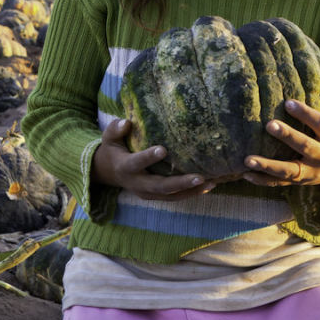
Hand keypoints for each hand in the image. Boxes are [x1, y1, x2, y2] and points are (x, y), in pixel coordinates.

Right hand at [91, 118, 214, 200]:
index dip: (148, 158)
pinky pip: (174, 197)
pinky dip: (191, 193)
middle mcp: (137, 183)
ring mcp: (146, 193)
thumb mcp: (109, 138)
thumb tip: (126, 122)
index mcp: (125, 167)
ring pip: (170, 195)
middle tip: (199, 177)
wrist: (108, 173)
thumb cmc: (113, 150)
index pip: (136, 163)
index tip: (163, 149)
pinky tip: (208, 186)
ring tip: (211, 183)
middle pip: (159, 186)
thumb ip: (115, 129)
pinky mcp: (155, 196)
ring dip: (191, 191)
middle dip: (180, 183)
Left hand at [243, 88, 319, 188]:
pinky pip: (280, 183)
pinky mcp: (298, 181)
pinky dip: (262, 180)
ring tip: (248, 160)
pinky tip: (245, 174)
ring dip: (268, 166)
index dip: (305, 114)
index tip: (288, 102)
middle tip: (269, 125)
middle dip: (288, 136)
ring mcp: (310, 172)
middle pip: (306, 147)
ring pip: (289, 171)